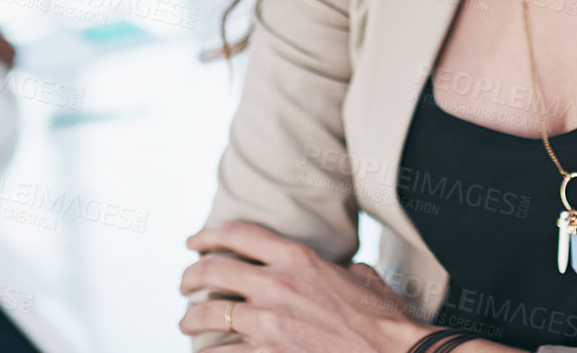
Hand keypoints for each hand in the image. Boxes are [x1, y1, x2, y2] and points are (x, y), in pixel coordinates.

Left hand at [180, 221, 428, 350]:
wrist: (392, 352)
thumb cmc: (382, 317)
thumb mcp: (361, 277)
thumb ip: (337, 269)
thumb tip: (336, 270)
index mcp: (299, 257)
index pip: (240, 234)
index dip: (209, 235)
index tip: (194, 241)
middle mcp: (277, 284)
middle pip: (214, 269)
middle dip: (190, 275)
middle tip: (184, 283)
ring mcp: (269, 322)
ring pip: (207, 313)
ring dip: (190, 318)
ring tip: (186, 322)